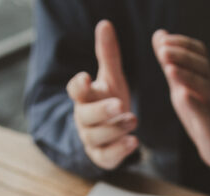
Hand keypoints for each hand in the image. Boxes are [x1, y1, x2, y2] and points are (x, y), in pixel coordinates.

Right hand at [68, 20, 138, 169]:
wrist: (111, 133)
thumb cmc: (108, 102)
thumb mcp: (110, 79)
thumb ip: (108, 55)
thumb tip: (105, 24)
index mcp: (84, 98)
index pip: (75, 91)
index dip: (78, 86)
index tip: (86, 78)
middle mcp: (84, 119)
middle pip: (86, 116)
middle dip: (102, 111)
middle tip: (119, 105)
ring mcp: (91, 139)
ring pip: (98, 137)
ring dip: (115, 129)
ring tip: (133, 119)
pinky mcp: (102, 156)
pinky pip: (107, 156)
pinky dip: (120, 150)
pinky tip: (134, 141)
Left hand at [152, 29, 209, 171]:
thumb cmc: (201, 111)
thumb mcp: (182, 85)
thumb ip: (171, 62)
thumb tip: (159, 35)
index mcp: (203, 76)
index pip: (199, 53)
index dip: (182, 44)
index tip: (163, 40)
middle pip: (202, 66)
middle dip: (182, 56)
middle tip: (162, 51)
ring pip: (205, 87)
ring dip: (187, 77)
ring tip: (169, 70)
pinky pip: (206, 114)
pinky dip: (196, 103)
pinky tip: (184, 96)